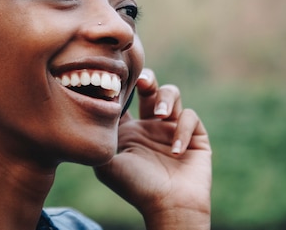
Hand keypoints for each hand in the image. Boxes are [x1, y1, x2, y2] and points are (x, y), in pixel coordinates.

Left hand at [94, 68, 211, 228]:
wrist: (168, 206)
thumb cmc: (135, 186)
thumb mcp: (107, 163)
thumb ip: (100, 137)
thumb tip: (91, 109)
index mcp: (129, 129)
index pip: (125, 99)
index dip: (121, 87)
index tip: (118, 82)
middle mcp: (150, 125)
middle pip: (149, 87)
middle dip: (147, 79)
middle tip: (142, 82)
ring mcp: (172, 128)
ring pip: (172, 93)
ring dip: (165, 98)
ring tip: (159, 116)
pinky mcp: (194, 135)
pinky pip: (190, 116)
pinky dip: (182, 129)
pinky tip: (175, 150)